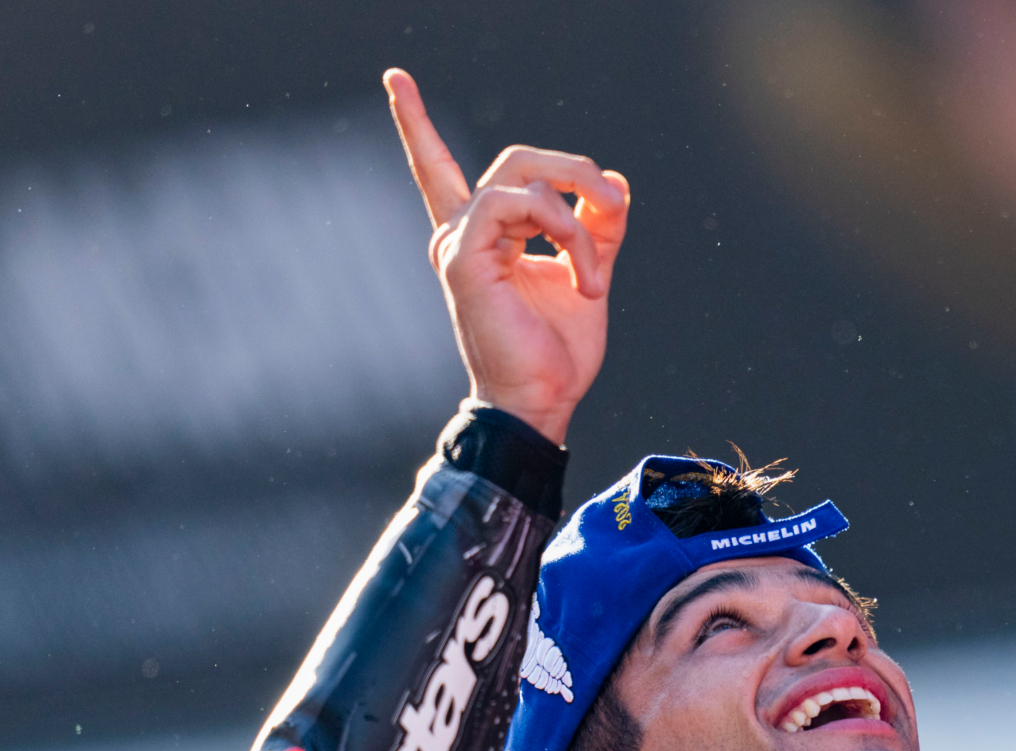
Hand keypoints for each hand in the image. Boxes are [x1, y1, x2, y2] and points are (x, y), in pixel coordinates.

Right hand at [385, 70, 629, 444]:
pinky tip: (583, 274)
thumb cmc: (558, 351)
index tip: (395, 80)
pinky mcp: (463, 255)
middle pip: (520, 160)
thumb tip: (615, 185)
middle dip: (577, 171)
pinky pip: (518, 202)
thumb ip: (597, 227)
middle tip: (613, 207)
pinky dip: (565, 228)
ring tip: (597, 275)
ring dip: (582, 215)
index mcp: (481, 237)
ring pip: (527, 176)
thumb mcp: (589, 273)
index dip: (415, 123)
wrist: (542, 401)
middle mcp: (462, 233)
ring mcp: (458, 242)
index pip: (440, 170)